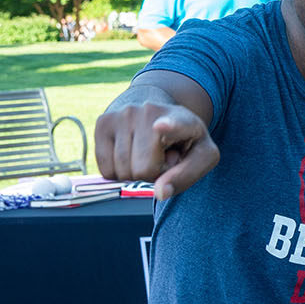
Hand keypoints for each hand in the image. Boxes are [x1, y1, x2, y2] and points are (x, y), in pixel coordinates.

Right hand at [94, 100, 218, 199]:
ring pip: (122, 171)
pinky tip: (129, 154)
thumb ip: (186, 176)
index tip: (160, 126)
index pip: (176, 124)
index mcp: (184, 120)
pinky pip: (105, 170)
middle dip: (152, 174)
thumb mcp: (201, 156)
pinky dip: (117, 172)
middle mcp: (151, 111)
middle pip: (143, 169)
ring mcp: (124, 114)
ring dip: (134, 173)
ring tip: (146, 153)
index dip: (169, 126)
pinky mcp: (104, 121)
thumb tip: (160, 192)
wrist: (157, 112)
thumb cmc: (182, 140)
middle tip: (161, 157)